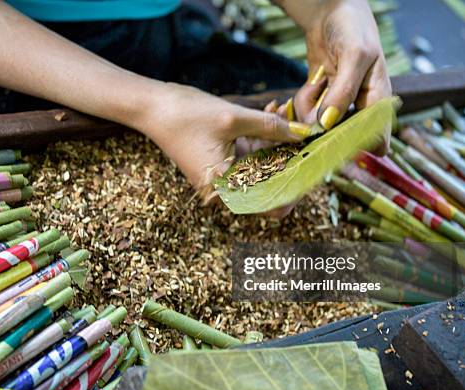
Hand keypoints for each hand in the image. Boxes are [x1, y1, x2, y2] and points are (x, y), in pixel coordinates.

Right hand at [138, 83, 304, 213]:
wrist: (153, 107)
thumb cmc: (185, 115)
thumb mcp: (233, 119)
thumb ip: (271, 127)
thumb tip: (303, 133)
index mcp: (225, 188)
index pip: (270, 206)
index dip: (294, 191)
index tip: (312, 169)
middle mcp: (223, 189)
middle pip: (268, 185)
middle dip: (289, 158)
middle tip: (305, 134)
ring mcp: (221, 177)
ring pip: (261, 167)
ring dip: (276, 143)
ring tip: (284, 112)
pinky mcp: (219, 163)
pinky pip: (248, 157)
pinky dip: (261, 139)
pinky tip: (272, 113)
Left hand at [282, 0, 391, 152]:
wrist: (331, 12)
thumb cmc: (353, 29)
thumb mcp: (354, 57)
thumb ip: (343, 91)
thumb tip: (328, 123)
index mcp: (378, 100)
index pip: (376, 139)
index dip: (357, 148)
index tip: (334, 145)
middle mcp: (359, 107)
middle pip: (341, 137)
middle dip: (323, 130)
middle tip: (314, 113)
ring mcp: (337, 104)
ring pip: (318, 125)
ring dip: (309, 110)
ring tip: (316, 84)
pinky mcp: (318, 99)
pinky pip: (305, 112)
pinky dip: (302, 102)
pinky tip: (311, 84)